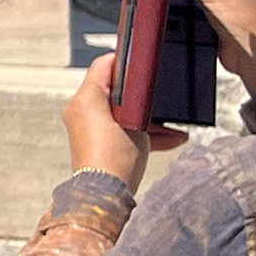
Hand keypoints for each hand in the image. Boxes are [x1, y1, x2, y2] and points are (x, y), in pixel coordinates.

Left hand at [64, 50, 178, 185]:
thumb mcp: (136, 123)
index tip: (143, 60)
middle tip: (161, 92)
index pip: (104, 66)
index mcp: (86, 98)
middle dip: (141, 94)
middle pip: (113, 90)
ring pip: (120, 113)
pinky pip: (118, 130)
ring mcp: (86, 126)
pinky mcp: (94, 142)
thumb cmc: (116, 158)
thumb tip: (142, 92)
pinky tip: (173, 139)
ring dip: (146, 118)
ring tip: (174, 124)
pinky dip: (140, 133)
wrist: (104, 195)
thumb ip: (139, 102)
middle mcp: (81, 109)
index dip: (125, 61)